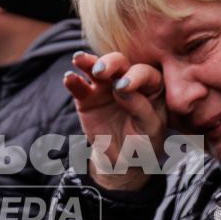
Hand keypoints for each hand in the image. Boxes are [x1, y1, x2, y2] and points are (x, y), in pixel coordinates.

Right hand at [61, 50, 167, 191]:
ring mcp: (106, 87)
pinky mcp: (87, 97)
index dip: (134, 76)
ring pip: (97, 68)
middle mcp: (128, 80)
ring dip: (88, 62)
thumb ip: (140, 107)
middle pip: (120, 63)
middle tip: (101, 72)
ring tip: (79, 59)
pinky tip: (68, 77)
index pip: (145, 73)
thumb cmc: (144, 142)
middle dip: (110, 63)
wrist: (123, 160)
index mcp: (152, 86)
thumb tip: (120, 87)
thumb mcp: (150, 129)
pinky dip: (72, 81)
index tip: (123, 86)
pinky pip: (79, 86)